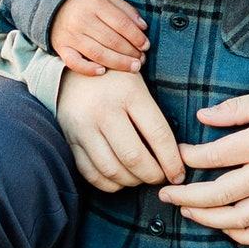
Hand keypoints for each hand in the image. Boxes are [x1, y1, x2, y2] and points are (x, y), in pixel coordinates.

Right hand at [51, 0, 149, 76]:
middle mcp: (81, 19)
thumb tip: (143, 28)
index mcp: (95, 3)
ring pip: (98, 53)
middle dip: (131, 52)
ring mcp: (70, 35)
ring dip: (118, 63)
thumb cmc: (87, 1)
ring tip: (134, 68)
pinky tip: (103, 72)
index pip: (121, 23)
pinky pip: (74, 62)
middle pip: (111, 40)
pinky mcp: (61, 47)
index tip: (146, 45)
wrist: (54, 2)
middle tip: (142, 60)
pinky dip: (88, 69)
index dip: (136, 36)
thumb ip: (125, 10)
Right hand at [55, 68, 182, 192]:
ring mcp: (83, 126)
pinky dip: (108, 183)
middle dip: (153, 175)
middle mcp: (104, 110)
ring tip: (141, 178)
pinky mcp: (69, 138)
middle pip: (134, 157)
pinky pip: (90, 172)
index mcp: (129, 93)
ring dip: (131, 181)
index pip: (158, 135)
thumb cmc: (116, 78)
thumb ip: (154, 117)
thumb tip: (174, 156)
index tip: (179, 174)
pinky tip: (119, 179)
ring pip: (111, 169)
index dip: (172, 161)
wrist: (77, 64)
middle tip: (161, 178)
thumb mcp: (139, 85)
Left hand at [159, 85, 248, 246]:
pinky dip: (242, 236)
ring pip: (237, 219)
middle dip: (185, 196)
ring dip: (206, 218)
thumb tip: (202, 116)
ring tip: (187, 211)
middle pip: (217, 194)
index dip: (187, 157)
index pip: (212, 157)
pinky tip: (225, 227)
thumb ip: (237, 108)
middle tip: (165, 192)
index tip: (175, 153)